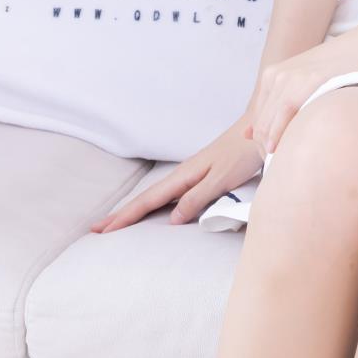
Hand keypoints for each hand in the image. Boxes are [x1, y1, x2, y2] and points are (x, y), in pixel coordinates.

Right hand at [88, 113, 261, 233]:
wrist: (260, 128)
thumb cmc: (244, 153)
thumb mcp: (222, 179)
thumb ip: (198, 198)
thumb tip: (171, 218)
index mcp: (185, 176)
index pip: (149, 200)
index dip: (126, 216)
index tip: (104, 229)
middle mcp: (183, 175)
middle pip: (146, 198)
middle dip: (121, 214)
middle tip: (97, 229)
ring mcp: (191, 174)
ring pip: (156, 196)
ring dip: (135, 210)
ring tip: (117, 222)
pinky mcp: (201, 175)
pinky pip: (170, 194)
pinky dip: (155, 204)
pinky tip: (154, 210)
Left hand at [243, 36, 357, 164]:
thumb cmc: (340, 71)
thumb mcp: (302, 83)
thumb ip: (276, 106)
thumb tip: (246, 135)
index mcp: (271, 77)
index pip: (257, 122)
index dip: (263, 146)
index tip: (277, 161)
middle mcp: (275, 77)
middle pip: (260, 127)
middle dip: (267, 151)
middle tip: (284, 168)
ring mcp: (289, 78)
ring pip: (268, 126)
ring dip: (274, 149)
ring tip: (290, 164)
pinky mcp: (306, 82)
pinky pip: (285, 116)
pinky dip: (284, 137)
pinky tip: (292, 150)